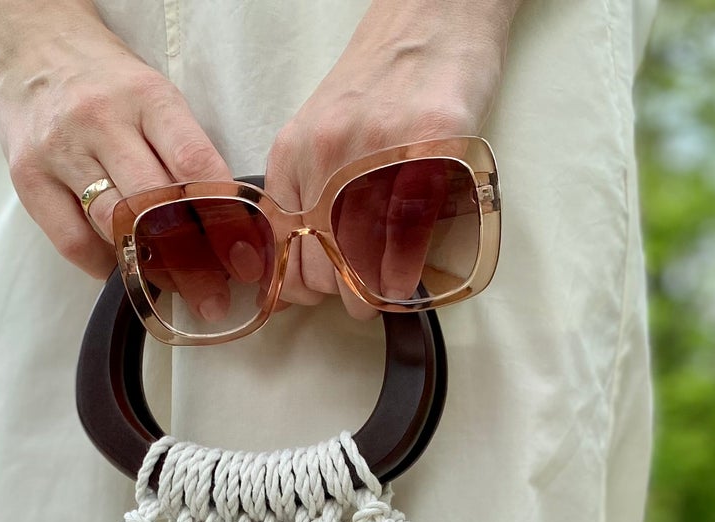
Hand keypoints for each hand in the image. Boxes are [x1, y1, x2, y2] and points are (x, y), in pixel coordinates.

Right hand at [0, 0, 238, 314]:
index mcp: (147, 98)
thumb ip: (184, 150)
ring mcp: (61, 149)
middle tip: (214, 298)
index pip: (195, 166)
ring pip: (114, 226)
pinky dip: (102, 263)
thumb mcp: (154, 95)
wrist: (30, 43)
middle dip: (192, 261)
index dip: (224, 221)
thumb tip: (220, 224)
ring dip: (149, 267)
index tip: (244, 259)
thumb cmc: (104, 79)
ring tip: (174, 288)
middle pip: (155, 206)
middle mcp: (102, 121)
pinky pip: (71, 240)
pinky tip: (120, 267)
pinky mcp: (28, 176)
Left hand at [265, 0, 517, 320]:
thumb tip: (308, 259)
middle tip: (360, 300)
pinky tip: (407, 280)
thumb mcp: (324, 131)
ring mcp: (377, 148)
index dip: (300, 286)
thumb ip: (310, 186)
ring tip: (384, 293)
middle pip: (319, 263)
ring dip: (371, 291)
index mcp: (295, 153)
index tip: (320, 295)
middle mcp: (327, 153)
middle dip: (339, 295)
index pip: (282, 247)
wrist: (432, 16)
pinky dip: (404, 268)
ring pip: (360, 255)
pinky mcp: (430, 142)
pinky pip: (408, 228)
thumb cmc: (384, 80)